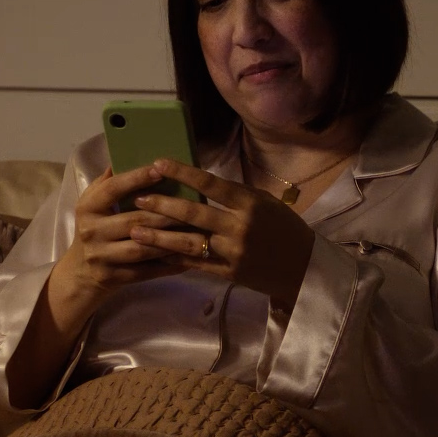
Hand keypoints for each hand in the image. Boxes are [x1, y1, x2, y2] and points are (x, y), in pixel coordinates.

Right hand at [50, 165, 193, 311]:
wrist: (80, 272)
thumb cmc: (96, 228)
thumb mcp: (94, 203)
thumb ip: (109, 181)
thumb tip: (125, 152)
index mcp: (87, 207)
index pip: (113, 189)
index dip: (137, 178)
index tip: (161, 169)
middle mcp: (91, 230)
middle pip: (134, 220)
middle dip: (167, 213)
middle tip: (194, 206)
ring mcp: (100, 256)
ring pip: (142, 248)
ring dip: (171, 240)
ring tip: (196, 232)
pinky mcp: (112, 277)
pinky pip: (145, 271)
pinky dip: (168, 265)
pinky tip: (188, 258)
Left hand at [125, 158, 319, 312]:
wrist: (303, 268)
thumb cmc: (284, 228)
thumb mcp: (265, 203)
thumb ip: (235, 195)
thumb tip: (199, 182)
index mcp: (251, 204)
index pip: (211, 184)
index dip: (183, 173)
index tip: (158, 163)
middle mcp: (241, 227)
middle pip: (193, 213)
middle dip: (161, 205)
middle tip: (137, 198)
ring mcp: (233, 252)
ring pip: (188, 242)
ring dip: (158, 236)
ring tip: (134, 230)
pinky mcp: (229, 273)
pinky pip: (195, 264)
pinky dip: (173, 258)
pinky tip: (154, 253)